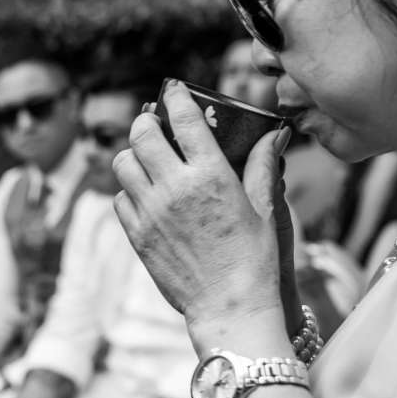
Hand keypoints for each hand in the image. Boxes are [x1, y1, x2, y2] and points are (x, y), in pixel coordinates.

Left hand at [114, 82, 287, 336]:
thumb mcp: (265, 209)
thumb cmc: (255, 259)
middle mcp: (174, 188)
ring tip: (147, 158)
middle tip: (156, 123)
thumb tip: (276, 135)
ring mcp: (151, 212)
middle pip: (142, 133)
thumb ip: (262, 166)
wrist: (230, 308)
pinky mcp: (137, 235)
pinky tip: (147, 195)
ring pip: (123, 163)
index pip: (183, 118)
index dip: (176, 96)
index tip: (174, 89)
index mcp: (210, 175)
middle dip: (147, 121)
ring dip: (133, 154)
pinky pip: (120, 199)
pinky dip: (130, 191)